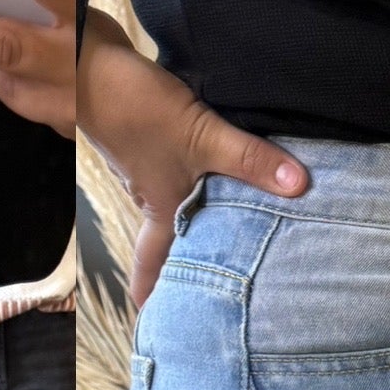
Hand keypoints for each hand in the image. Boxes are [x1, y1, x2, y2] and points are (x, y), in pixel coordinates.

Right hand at [76, 10, 307, 306]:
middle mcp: (148, 193)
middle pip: (164, 237)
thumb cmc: (136, 112)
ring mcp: (144, 164)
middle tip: (201, 283)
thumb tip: (299, 186)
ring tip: (219, 226)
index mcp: (157, 207)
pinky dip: (191, 175)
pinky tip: (209, 167)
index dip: (150, 296)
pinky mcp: (146, 134)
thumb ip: (248, 159)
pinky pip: (174, 167)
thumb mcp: (200, 137)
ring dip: (188, 216)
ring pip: (170, 201)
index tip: (152, 323)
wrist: (89, 66)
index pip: (151, 265)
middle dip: (179, 261)